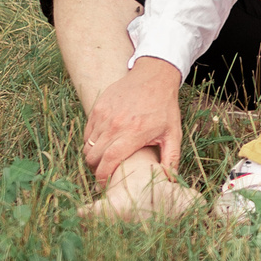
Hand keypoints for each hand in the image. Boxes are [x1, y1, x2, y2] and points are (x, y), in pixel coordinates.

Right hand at [83, 57, 182, 186]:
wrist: (155, 76)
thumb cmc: (165, 107)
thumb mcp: (173, 133)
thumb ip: (171, 158)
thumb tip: (170, 181)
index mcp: (133, 133)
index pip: (109, 161)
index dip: (102, 176)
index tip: (104, 184)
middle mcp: (115, 124)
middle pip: (94, 156)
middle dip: (96, 169)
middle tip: (105, 172)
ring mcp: (104, 115)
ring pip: (88, 145)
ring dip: (93, 156)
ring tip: (104, 159)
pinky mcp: (98, 107)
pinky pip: (87, 132)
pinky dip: (91, 141)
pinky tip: (103, 143)